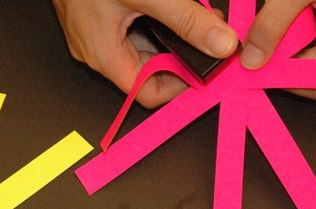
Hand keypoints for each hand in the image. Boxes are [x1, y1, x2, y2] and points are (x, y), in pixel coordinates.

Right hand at [53, 0, 237, 107]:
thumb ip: (186, 20)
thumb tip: (220, 43)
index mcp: (104, 56)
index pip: (147, 92)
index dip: (179, 87)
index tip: (205, 69)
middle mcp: (97, 50)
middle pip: (148, 69)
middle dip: (180, 53)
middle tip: (206, 34)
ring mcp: (96, 32)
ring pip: (142, 45)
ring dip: (169, 34)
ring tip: (192, 15)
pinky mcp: (99, 14)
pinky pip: (132, 27)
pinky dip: (155, 18)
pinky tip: (169, 4)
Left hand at [240, 0, 315, 101]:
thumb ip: (272, 26)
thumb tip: (251, 60)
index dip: (296, 84)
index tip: (264, 76)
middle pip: (308, 70)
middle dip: (278, 64)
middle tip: (249, 57)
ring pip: (296, 53)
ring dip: (272, 47)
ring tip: (252, 35)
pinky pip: (292, 34)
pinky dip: (273, 31)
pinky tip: (258, 24)